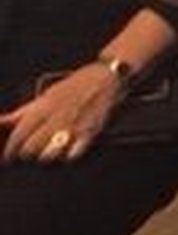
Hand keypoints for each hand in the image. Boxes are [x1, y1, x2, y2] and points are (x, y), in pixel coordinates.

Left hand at [0, 63, 122, 164]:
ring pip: (47, 156)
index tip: (9, 156)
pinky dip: (65, 158)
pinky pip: (71, 157)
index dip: (10, 150)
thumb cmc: (78, 84)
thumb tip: (2, 121)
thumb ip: (24, 111)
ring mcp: (73, 126)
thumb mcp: (48, 93)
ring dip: (43, 158)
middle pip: (29, 150)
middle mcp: (56, 117)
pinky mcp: (90, 133)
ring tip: (45, 154)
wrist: (110, 76)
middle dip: (25, 156)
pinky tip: (65, 153)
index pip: (18, 135)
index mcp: (44, 106)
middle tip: (27, 155)